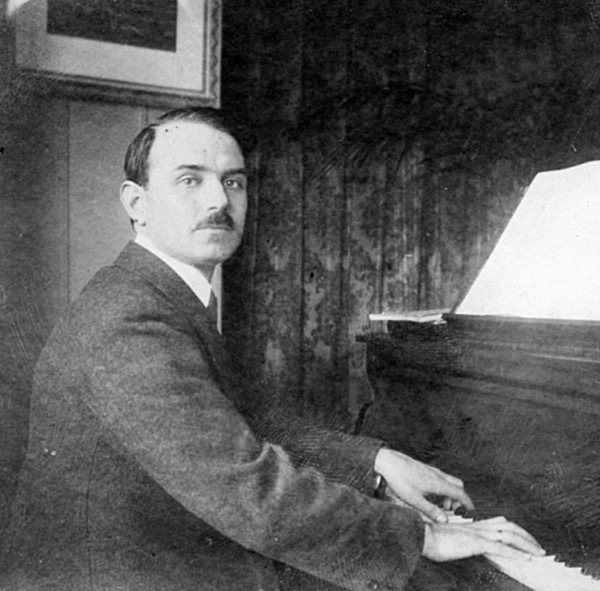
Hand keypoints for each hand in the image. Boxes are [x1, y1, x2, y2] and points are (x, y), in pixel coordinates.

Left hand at [374, 448, 473, 522]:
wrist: (388, 461)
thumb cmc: (399, 479)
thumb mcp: (414, 500)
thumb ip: (430, 511)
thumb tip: (444, 521)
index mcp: (438, 483)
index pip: (460, 493)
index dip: (468, 503)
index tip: (471, 512)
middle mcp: (437, 475)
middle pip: (458, 485)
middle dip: (459, 499)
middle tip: (454, 511)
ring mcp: (431, 470)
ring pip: (448, 481)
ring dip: (450, 493)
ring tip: (441, 506)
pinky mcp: (424, 468)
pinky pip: (440, 478)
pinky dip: (442, 488)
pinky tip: (431, 495)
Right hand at [422, 516, 545, 561]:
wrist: (420, 536)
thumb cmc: (429, 539)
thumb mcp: (447, 539)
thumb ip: (457, 539)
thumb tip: (460, 544)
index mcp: (471, 526)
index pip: (498, 523)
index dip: (515, 529)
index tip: (526, 539)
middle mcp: (476, 527)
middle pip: (508, 526)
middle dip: (526, 536)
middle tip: (539, 548)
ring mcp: (476, 534)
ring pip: (508, 535)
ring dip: (527, 544)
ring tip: (539, 553)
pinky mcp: (474, 543)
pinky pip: (500, 547)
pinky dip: (516, 553)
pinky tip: (527, 559)